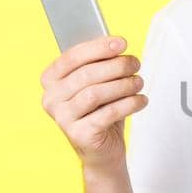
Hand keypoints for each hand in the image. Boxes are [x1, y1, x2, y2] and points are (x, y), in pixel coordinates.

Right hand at [40, 35, 147, 168]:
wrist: (102, 149)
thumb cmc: (100, 110)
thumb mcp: (98, 83)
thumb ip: (100, 63)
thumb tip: (115, 43)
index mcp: (50, 80)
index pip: (72, 57)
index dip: (98, 48)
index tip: (122, 43)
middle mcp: (51, 99)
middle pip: (86, 75)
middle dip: (115, 66)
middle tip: (135, 63)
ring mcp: (62, 118)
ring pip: (95, 94)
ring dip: (123, 85)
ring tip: (138, 82)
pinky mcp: (79, 135)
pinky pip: (107, 114)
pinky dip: (128, 104)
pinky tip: (141, 100)